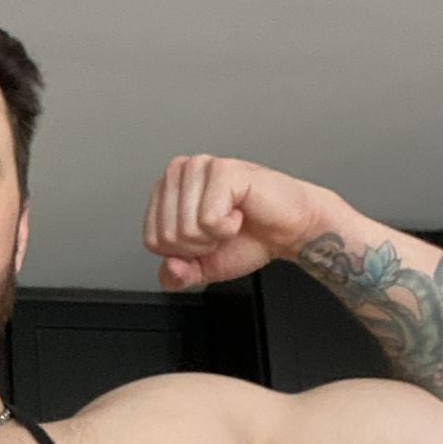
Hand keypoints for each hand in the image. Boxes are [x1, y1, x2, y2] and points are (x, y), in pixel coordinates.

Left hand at [142, 154, 330, 289]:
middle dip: (198, 246)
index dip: (182, 253)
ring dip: (214, 236)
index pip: (152, 240)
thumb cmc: (249, 238)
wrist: (290, 232)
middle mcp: (179, 174)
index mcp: (166, 192)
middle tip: (221, 230)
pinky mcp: (223, 170)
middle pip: (167, 235)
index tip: (206, 239)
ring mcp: (200, 167)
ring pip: (186, 228)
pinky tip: (240, 213)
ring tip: (231, 220)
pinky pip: (208, 219)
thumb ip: (176, 275)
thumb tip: (170, 268)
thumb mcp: (202, 267)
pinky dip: (228, 227)